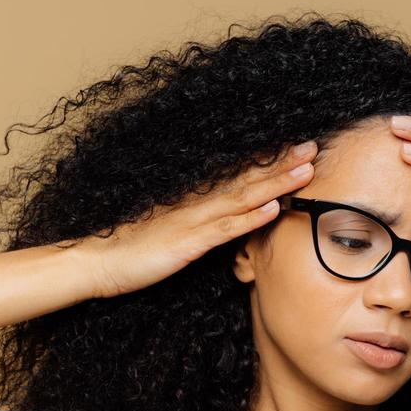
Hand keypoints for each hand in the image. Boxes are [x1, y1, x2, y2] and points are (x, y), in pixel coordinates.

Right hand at [77, 140, 317, 299]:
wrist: (97, 263)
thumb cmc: (133, 250)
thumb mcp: (174, 233)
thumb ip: (202, 225)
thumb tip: (229, 220)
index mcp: (194, 200)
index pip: (238, 176)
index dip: (268, 161)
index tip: (297, 148)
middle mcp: (197, 204)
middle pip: (246, 180)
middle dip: (281, 164)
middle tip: (313, 147)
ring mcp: (192, 222)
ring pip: (242, 199)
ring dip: (274, 184)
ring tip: (305, 171)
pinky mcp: (186, 244)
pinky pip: (223, 230)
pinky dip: (248, 219)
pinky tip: (272, 209)